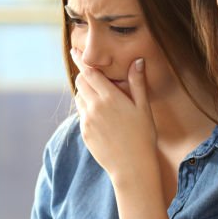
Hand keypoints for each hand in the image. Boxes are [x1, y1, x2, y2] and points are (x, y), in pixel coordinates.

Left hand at [71, 49, 157, 183]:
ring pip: (79, 97)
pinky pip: (81, 115)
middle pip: (81, 82)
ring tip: (103, 101)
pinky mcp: (84, 133)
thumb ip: (137, 83)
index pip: (89, 72)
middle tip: (97, 78)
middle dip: (86, 76)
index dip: (81, 60)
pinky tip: (103, 118)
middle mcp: (94, 107)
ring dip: (86, 93)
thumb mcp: (143, 108)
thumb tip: (137, 60)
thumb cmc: (143, 137)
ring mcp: (87, 121)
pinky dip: (88, 110)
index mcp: (110, 98)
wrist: (132, 168)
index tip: (74, 50)